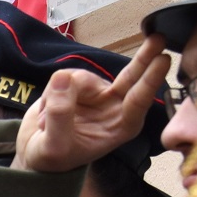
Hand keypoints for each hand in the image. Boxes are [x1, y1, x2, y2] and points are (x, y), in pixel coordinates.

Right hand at [13, 36, 171, 172]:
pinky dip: (51, 92)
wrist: (33, 154)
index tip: (163, 59)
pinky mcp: (80, 85)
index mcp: (120, 127)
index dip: (150, 80)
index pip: (138, 101)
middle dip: (144, 58)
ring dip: (59, 95)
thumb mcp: (53, 146)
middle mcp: (114, 107)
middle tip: (158, 38)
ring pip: (81, 77)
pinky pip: (63, 76)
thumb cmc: (51, 158)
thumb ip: (59, 115)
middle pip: (132, 77)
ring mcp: (98, 94)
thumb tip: (62, 78)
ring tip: (46, 121)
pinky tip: (47, 110)